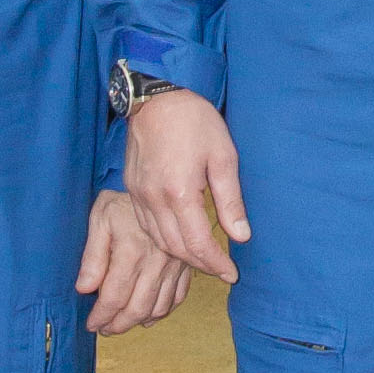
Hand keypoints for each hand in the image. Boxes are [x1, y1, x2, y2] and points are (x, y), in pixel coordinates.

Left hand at [77, 187, 187, 334]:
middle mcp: (155, 263)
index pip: (113, 297)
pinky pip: (176, 298)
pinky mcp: (185, 265)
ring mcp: (173, 266)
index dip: (100, 316)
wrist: (158, 185)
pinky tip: (148, 315)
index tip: (91, 324)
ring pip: (158, 307)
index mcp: (131, 252)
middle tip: (105, 329)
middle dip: (119, 325)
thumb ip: (92, 257)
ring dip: (139, 322)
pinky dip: (162, 312)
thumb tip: (84, 289)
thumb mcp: (100, 219)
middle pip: (137, 308)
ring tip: (123, 323)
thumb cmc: (122, 202)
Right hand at [122, 84, 249, 280]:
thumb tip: (242, 236)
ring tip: (205, 259)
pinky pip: (147, 227)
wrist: (157, 98)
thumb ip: (231, 201)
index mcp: (179, 193)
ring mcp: (138, 196)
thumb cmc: (195, 121)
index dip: (216, 264)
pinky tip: (180, 240)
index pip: (198, 244)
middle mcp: (154, 200)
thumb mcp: (223, 157)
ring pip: (159, 242)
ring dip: (182, 256)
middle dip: (201, 264)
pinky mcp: (131, 190)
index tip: (232, 274)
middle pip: (176, 249)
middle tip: (222, 270)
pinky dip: (164, 241)